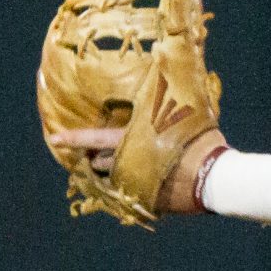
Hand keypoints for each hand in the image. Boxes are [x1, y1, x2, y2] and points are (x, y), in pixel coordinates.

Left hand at [47, 125, 226, 213]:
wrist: (217, 178)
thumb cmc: (203, 144)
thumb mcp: (186, 117)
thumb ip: (170, 108)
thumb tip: (173, 67)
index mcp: (134, 142)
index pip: (95, 138)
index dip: (73, 138)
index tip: (54, 138)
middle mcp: (129, 165)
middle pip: (100, 162)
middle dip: (96, 158)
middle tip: (93, 154)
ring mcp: (136, 186)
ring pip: (113, 179)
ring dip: (116, 172)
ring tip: (126, 166)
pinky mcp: (147, 202)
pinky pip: (133, 195)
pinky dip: (137, 187)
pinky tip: (149, 183)